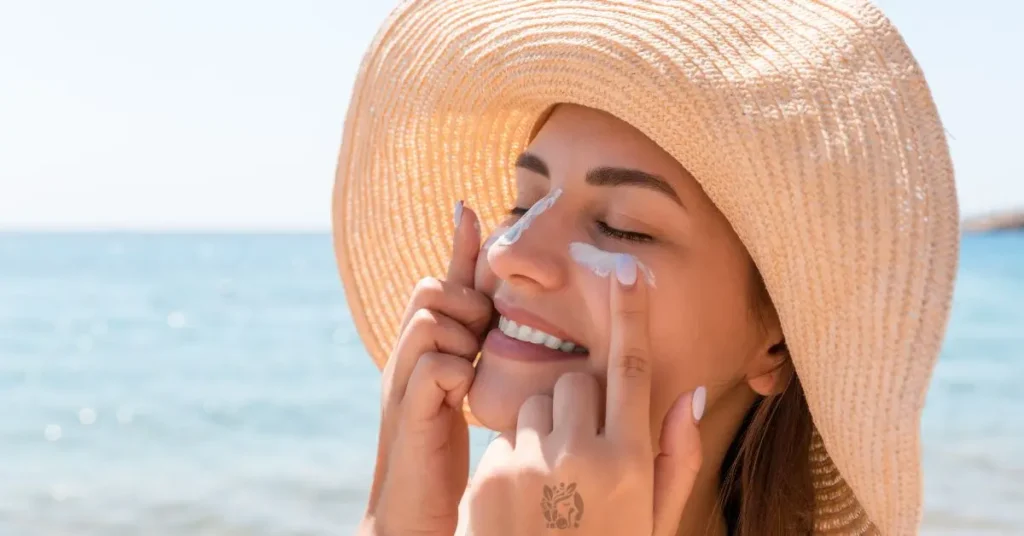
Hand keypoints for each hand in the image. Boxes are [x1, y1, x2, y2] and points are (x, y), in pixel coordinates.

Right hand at [362, 202, 491, 535]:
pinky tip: (464, 395)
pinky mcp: (408, 414)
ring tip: (472, 366)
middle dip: (464, 300)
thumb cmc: (445, 456)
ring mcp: (402, 383)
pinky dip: (455, 372)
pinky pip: (433, 364)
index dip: (457, 247)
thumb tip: (498, 321)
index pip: (441, 284)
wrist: (413, 515)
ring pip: (430, 318)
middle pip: (430, 289)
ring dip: (461, 334)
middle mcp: (406, 358)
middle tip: (481, 336)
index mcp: (424, 351)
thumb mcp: (465, 395)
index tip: (470, 207)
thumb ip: (476, 355)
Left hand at [466, 255, 704, 534]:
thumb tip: (690, 393)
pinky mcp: (488, 476)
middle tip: (579, 454)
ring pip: (535, 406)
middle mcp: (581, 456)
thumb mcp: (654, 520)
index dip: (629, 314)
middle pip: (574, 382)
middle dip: (577, 404)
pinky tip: (521, 505)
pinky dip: (515, 458)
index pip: (631, 369)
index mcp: (630, 463)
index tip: (625, 270)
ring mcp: (530, 465)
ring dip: (543, 431)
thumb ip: (677, 458)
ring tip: (549, 488)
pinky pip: (505, 439)